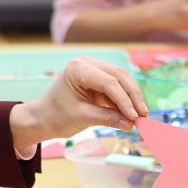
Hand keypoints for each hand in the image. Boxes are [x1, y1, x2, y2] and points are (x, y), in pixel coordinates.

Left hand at [9, 56, 147, 143]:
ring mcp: (94, 70)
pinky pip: (117, 88)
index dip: (124, 99)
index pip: (108, 82)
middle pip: (119, 77)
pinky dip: (125, 100)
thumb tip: (132, 123)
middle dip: (133, 97)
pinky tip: (132, 114)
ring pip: (121, 80)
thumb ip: (108, 118)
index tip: (135, 117)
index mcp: (78, 69)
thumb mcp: (82, 118)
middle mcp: (87, 64)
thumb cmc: (56, 116)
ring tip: (141, 117)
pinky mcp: (98, 79)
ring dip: (132, 98)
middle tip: (144, 116)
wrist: (43, 118)